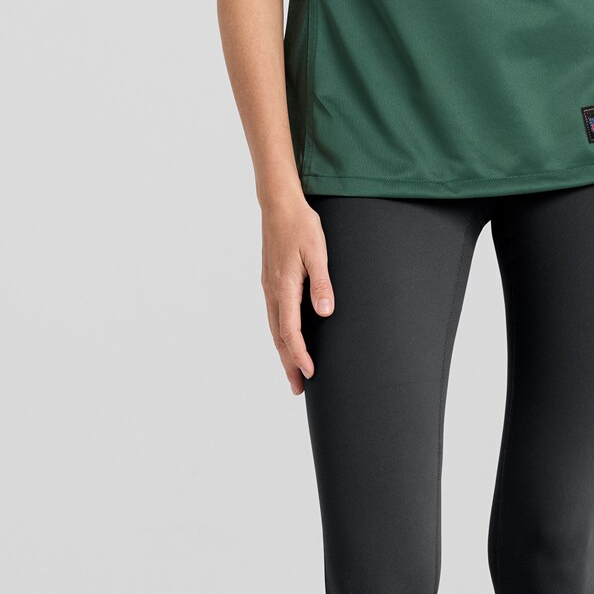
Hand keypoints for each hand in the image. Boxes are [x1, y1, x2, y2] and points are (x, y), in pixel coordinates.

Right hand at [261, 189, 333, 394]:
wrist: (278, 205)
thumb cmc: (300, 225)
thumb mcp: (318, 252)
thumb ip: (322, 283)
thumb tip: (325, 312)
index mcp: (284, 287)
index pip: (290, 331)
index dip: (300, 354)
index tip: (310, 372)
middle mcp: (272, 291)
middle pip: (279, 336)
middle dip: (288, 363)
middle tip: (297, 388)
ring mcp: (268, 287)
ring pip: (274, 328)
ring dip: (283, 352)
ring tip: (293, 371)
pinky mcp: (270, 281)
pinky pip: (274, 316)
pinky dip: (280, 334)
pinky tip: (286, 340)